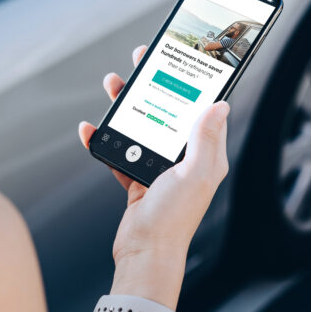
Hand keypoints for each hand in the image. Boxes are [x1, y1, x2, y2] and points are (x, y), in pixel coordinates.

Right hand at [78, 45, 230, 310]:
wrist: (145, 254)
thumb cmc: (173, 219)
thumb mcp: (194, 174)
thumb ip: (206, 138)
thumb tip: (220, 104)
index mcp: (205, 155)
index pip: (201, 108)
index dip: (191, 81)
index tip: (178, 57)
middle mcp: (184, 159)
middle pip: (167, 111)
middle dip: (152, 85)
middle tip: (141, 60)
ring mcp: (159, 169)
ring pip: (141, 127)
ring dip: (125, 107)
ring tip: (111, 87)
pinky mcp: (136, 180)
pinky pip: (119, 152)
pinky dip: (104, 140)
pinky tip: (90, 130)